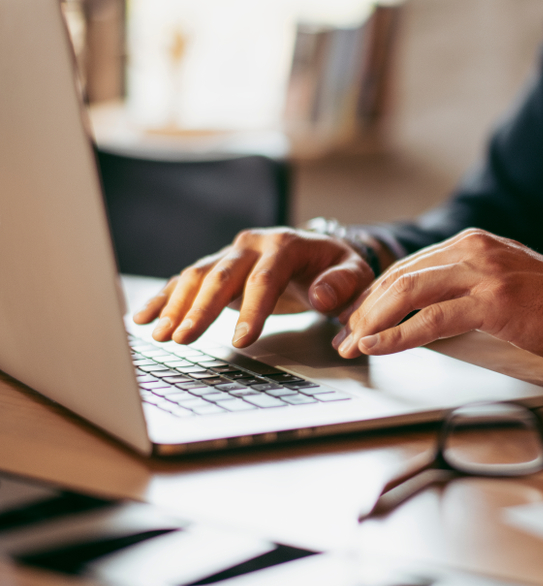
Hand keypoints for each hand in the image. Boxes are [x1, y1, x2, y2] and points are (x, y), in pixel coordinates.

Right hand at [133, 227, 375, 347]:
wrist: (325, 252)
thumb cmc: (340, 268)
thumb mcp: (355, 274)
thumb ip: (343, 284)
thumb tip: (321, 297)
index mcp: (286, 244)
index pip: (265, 278)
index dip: (253, 309)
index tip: (242, 340)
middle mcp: (252, 244)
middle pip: (222, 276)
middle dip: (200, 309)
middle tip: (184, 339)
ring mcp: (231, 253)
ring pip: (197, 276)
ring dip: (176, 305)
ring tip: (160, 335)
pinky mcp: (218, 266)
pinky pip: (186, 280)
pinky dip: (164, 298)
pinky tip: (144, 317)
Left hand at [333, 229, 542, 377]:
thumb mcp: (506, 287)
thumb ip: (468, 291)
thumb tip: (429, 315)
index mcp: (473, 244)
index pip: (408, 266)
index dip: (375, 296)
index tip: (356, 322)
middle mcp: (473, 249)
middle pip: (400, 275)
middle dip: (364, 309)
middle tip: (343, 337)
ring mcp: (484, 272)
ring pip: (408, 290)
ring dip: (372, 321)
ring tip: (352, 344)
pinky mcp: (495, 301)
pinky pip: (432, 318)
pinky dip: (398, 334)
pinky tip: (379, 348)